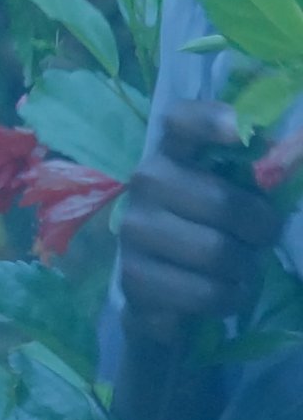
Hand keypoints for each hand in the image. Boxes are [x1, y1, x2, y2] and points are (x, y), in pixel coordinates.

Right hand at [119, 101, 285, 345]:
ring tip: (239, 270)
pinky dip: (228, 297)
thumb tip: (292, 160)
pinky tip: (222, 293)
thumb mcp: (233, 196)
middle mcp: (144, 184)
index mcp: (172, 153)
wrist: (162, 292)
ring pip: (216, 253)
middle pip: (222, 203)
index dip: (210, 121)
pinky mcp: (133, 278)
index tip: (240, 132)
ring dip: (244, 268)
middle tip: (262, 238)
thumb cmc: (210, 230)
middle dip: (260, 227)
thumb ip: (256, 176)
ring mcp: (133, 232)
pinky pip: (204, 291)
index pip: (181, 123)